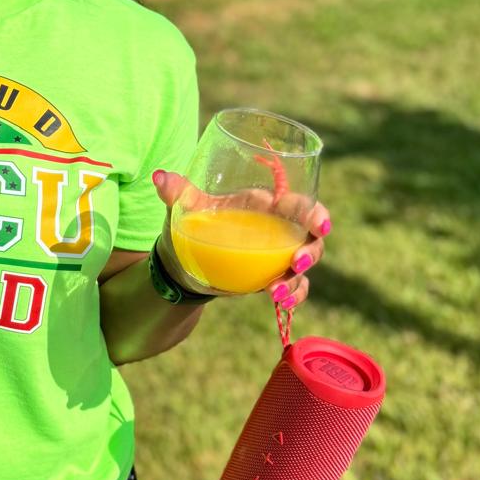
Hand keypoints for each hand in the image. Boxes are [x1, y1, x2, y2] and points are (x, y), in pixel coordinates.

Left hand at [151, 168, 331, 307]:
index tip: (320, 224)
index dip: (315, 212)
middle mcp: (277, 229)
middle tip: (297, 262)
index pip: (300, 205)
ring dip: (297, 280)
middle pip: (311, 237)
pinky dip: (293, 296)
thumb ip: (176, 191)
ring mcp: (277, 255)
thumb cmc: (190, 224)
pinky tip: (280, 302)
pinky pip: (295, 288)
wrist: (183, 260)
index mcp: (264, 205)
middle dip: (312, 251)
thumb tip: (159, 176)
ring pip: (304, 266)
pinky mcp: (272, 277)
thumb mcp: (184, 207)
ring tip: (275, 291)